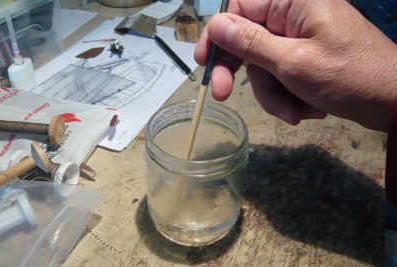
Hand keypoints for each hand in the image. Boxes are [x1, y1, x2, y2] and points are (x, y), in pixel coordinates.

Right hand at [195, 0, 396, 131]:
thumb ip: (250, 43)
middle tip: (225, 97)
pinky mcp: (306, 58)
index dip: (217, 35)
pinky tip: (309, 109)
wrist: (394, 103)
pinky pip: (281, 77)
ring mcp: (300, 38)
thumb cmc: (349, 78)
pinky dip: (289, 97)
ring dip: (275, 95)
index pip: (238, 8)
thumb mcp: (292, 62)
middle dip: (248, 76)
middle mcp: (294, 15)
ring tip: (297, 112)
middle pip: (248, 42)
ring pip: (264, 67)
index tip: (203, 63)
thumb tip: (216, 25)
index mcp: (292, 1)